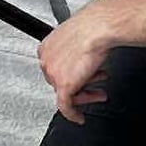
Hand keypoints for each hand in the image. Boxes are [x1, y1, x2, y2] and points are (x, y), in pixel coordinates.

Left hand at [37, 0, 128, 124]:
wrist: (98, 28)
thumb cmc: (93, 26)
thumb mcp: (79, 36)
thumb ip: (76, 48)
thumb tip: (86, 53)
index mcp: (48, 47)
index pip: (56, 67)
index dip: (72, 73)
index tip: (82, 76)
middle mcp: (47, 61)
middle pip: (61, 80)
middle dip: (81, 84)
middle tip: (94, 87)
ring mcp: (54, 74)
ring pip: (66, 93)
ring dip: (84, 96)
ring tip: (98, 94)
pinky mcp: (63, 86)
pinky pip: (65, 107)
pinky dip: (72, 114)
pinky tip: (79, 118)